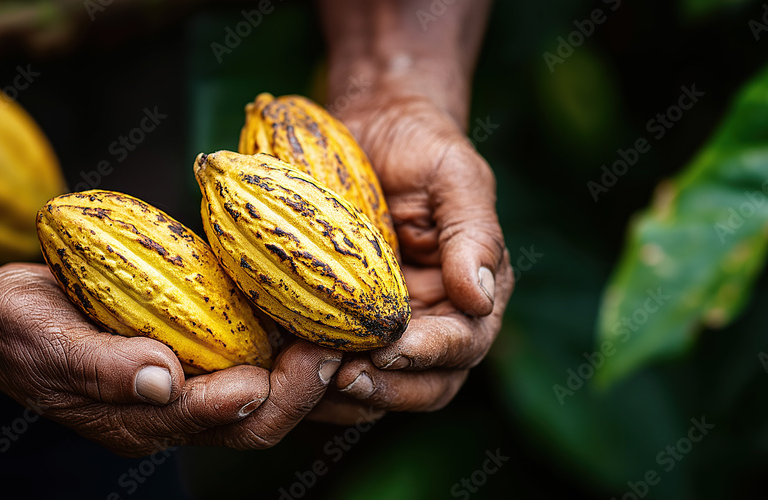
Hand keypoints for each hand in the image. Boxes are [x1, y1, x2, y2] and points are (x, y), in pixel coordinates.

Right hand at [0, 263, 341, 455]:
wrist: (1, 318)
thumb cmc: (18, 331)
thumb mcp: (48, 344)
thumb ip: (103, 367)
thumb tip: (162, 380)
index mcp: (143, 420)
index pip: (225, 421)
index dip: (275, 394)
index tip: (313, 355)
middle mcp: (175, 413)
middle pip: (261, 420)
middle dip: (310, 388)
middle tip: (348, 344)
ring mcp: (186, 387)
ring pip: (266, 399)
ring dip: (313, 376)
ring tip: (357, 339)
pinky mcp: (191, 357)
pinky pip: (251, 363)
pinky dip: (289, 350)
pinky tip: (318, 320)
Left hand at [307, 93, 513, 423]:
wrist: (373, 129)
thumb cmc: (421, 147)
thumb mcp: (456, 177)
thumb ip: (474, 234)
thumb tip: (481, 297)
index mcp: (473, 294)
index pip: (464, 344)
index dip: (428, 354)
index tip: (389, 349)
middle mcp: (438, 322)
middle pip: (428, 385)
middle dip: (389, 388)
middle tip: (343, 378)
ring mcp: (392, 329)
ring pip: (383, 388)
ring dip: (350, 395)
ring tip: (310, 381)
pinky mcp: (347, 327)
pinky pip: (339, 368)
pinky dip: (317, 379)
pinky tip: (286, 368)